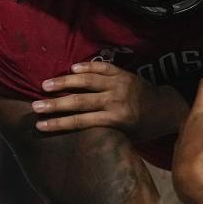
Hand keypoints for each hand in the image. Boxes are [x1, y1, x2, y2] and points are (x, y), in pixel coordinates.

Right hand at [31, 61, 185, 139]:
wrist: (167, 108)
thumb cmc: (144, 128)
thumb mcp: (126, 136)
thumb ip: (105, 131)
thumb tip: (76, 132)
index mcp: (118, 119)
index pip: (82, 121)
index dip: (60, 123)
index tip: (40, 125)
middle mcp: (117, 100)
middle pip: (80, 101)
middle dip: (56, 104)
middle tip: (34, 106)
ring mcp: (120, 84)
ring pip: (88, 81)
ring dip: (65, 82)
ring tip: (45, 84)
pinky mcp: (123, 72)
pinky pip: (102, 68)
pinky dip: (86, 67)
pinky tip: (71, 69)